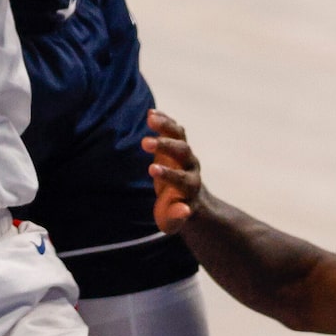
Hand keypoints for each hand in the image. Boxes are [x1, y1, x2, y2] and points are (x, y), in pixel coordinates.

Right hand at [144, 111, 204, 234]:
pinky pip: (174, 129)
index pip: (181, 179)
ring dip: (166, 126)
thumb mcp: (171, 221)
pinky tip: (151, 113)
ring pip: (180, 135)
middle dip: (165, 146)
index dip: (168, 174)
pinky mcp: (177, 143)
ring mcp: (185, 153)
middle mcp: (190, 166)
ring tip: (150, 117)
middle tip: (145, 143)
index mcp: (189, 187)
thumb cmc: (173, 211)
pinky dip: (164, 120)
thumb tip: (184, 210)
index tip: (151, 170)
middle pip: (183, 151)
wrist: (184, 197)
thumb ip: (176, 218)